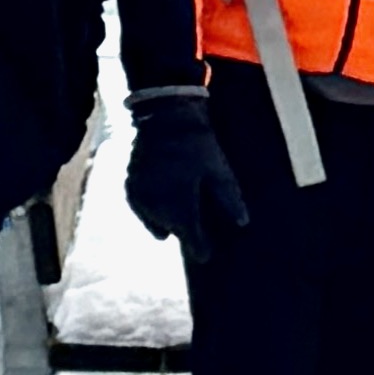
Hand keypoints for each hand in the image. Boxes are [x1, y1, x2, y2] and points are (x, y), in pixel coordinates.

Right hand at [124, 94, 249, 264]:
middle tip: (198, 228)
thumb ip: (230, 199)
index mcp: (179, 205)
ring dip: (168, 220)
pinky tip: (166, 200)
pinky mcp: (130, 187)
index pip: (190, 237)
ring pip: (155, 221)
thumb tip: (243, 223)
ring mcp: (140, 198)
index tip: (206, 256)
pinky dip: (153, 209)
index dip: (199, 248)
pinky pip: (143, 209)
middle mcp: (156, 206)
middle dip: (185, 230)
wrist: (165, 118)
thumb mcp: (220, 171)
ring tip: (182, 209)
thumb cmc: (198, 144)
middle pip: (172, 229)